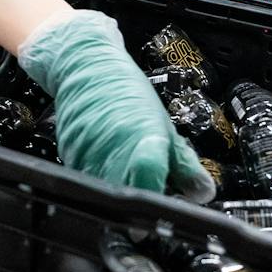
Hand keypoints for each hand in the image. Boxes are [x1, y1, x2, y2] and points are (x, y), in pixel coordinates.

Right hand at [17, 10, 214, 200]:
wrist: (85, 66)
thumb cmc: (126, 91)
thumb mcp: (165, 124)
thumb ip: (184, 163)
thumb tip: (202, 192)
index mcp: (142, 142)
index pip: (149, 188)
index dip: (159, 203)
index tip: (166, 205)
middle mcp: (111, 153)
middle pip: (128, 198)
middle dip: (142, 204)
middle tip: (153, 191)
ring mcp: (86, 158)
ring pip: (107, 192)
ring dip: (121, 189)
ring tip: (129, 169)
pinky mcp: (69, 158)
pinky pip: (88, 180)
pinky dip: (101, 178)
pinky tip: (109, 161)